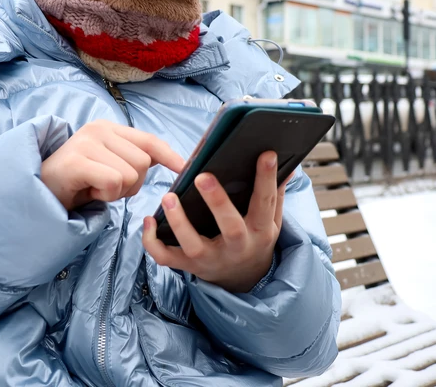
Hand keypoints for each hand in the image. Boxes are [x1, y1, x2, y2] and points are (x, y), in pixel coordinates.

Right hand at [41, 120, 184, 210]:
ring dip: (117, 192)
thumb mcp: (110, 164)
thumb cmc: (79, 181)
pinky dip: (105, 195)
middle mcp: (99, 129)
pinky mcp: (77, 161)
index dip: (170, 156)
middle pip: (144, 162)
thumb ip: (134, 158)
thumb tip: (174, 161)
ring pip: (130, 174)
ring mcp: (86, 143)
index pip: (149, 140)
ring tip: (96, 188)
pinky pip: (113, 182)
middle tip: (106, 186)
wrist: (39, 192)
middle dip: (132, 184)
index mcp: (109, 128)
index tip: (185, 168)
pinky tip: (89, 192)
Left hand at [143, 151, 289, 293]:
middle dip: (217, 201)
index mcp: (260, 231)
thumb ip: (275, 195)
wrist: (244, 280)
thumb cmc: (255, 240)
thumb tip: (287, 167)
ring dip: (179, 222)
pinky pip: (167, 258)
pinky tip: (148, 219)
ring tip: (169, 196)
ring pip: (193, 245)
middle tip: (203, 175)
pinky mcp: (190, 266)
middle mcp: (237, 247)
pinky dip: (153, 243)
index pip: (265, 202)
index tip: (266, 154)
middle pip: (230, 227)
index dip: (266, 178)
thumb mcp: (272, 221)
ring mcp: (212, 259)